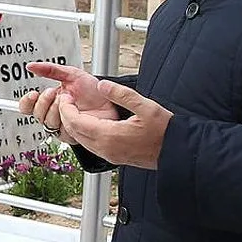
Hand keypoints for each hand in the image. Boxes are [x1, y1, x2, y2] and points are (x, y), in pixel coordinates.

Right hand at [17, 61, 121, 136]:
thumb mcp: (71, 74)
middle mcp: (54, 114)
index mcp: (50, 101)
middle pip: (36, 115)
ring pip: (47, 123)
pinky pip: (61, 131)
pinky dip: (66, 119)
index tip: (33, 93)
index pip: (28, 106)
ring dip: (55, 110)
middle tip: (54, 93)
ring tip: (67, 100)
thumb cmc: (94, 91)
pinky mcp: (72, 135)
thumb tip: (31, 66)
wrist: (112, 101)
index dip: (27, 102)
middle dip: (43, 103)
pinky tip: (73, 111)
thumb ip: (50, 70)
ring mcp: (62, 126)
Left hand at [50, 76, 173, 169]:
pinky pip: (90, 145)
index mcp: (110, 136)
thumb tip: (101, 85)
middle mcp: (106, 148)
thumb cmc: (164, 131)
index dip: (66, 108)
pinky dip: (83, 133)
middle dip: (66, 115)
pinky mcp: (114, 157)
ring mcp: (109, 155)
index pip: (76, 122)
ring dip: (74, 125)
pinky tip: (88, 122)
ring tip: (74, 108)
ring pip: (81, 140)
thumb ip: (121, 94)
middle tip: (66, 100)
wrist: (176, 152)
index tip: (65, 96)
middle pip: (74, 132)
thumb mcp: (145, 106)